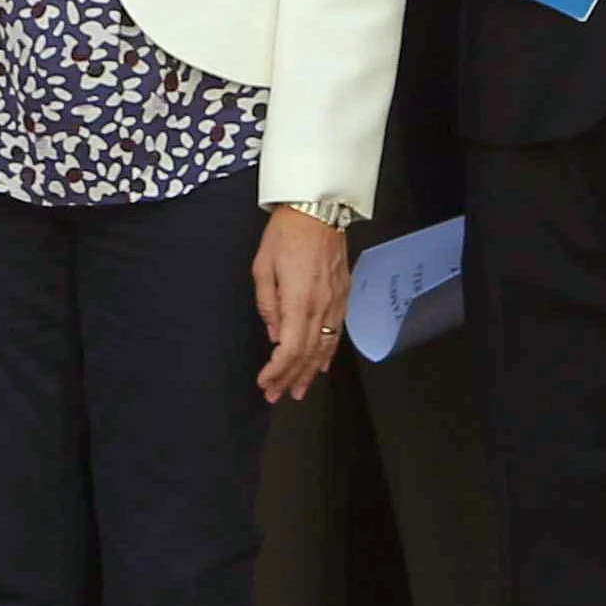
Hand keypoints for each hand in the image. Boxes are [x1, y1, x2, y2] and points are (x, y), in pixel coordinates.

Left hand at [254, 205, 353, 400]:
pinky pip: (336, 332)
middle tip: (277, 396)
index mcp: (298, 301)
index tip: (265, 383)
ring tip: (299, 390)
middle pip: (308, 354)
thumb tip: (274, 334)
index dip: (278, 371)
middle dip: (292, 378)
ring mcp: (335, 302)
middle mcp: (321, 306)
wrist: (317, 209)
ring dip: (310, 372)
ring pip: (324, 347)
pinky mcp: (343, 295)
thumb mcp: (262, 267)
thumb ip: (268, 304)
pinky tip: (322, 366)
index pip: (290, 349)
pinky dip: (328, 352)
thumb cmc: (286, 233)